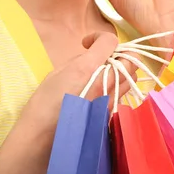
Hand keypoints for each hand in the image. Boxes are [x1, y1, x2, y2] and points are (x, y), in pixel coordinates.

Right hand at [21, 32, 137, 134]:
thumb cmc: (43, 103)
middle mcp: (105, 83)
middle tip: (102, 58)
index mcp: (88, 68)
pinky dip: (115, 87)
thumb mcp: (57, 73)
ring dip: (121, 71)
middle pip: (130, 60)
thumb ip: (78, 62)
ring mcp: (110, 100)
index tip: (87, 44)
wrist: (42, 136)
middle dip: (119, 54)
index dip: (99, 37)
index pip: (110, 41)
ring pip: (130, 78)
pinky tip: (97, 92)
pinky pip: (121, 94)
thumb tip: (90, 58)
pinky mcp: (110, 114)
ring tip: (102, 75)